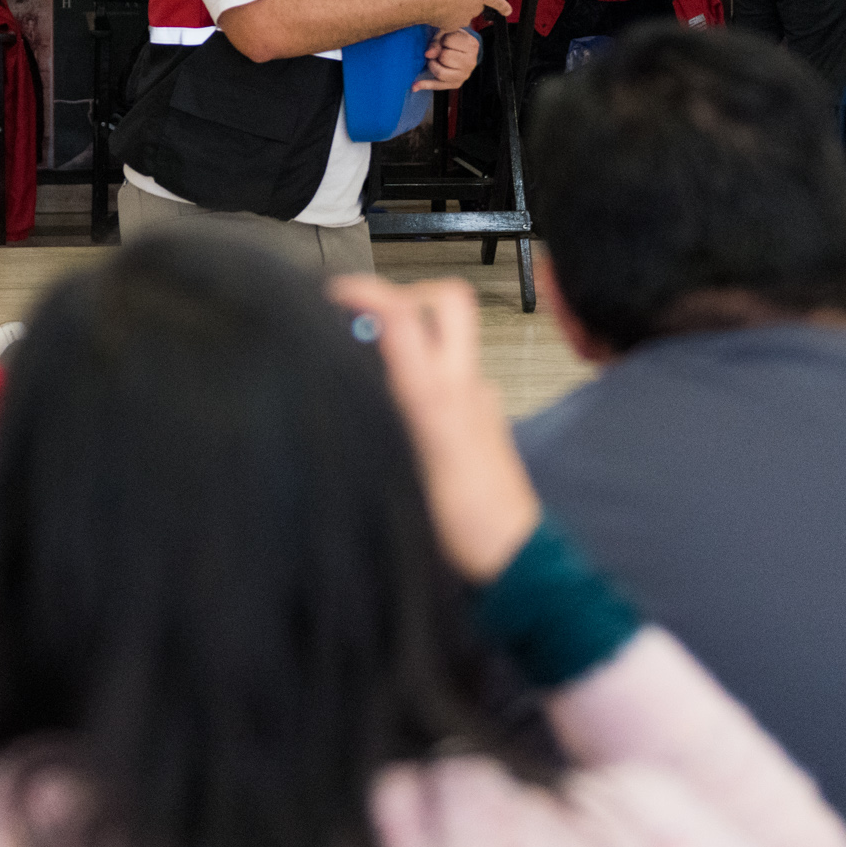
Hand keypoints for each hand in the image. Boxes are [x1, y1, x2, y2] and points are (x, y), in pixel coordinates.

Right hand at [330, 276, 539, 582]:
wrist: (512, 553)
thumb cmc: (456, 526)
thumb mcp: (400, 475)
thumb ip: (375, 420)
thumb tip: (341, 383)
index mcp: (436, 396)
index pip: (403, 316)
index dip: (365, 293)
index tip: (333, 295)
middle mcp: (464, 385)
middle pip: (448, 301)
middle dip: (405, 294)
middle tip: (366, 317)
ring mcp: (481, 396)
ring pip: (450, 336)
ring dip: (413, 333)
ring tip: (371, 361)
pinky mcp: (488, 413)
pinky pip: (453, 372)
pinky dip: (424, 370)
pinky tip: (399, 406)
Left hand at [413, 26, 480, 91]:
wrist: (461, 50)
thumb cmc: (452, 38)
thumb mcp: (445, 33)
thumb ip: (436, 41)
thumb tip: (428, 54)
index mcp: (472, 45)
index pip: (449, 40)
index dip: (442, 39)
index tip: (445, 40)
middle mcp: (471, 62)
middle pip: (445, 57)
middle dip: (437, 53)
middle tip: (439, 51)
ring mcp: (464, 75)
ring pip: (440, 73)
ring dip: (432, 65)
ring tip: (434, 60)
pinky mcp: (456, 84)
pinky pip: (437, 85)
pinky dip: (424, 85)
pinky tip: (414, 86)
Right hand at [423, 0, 512, 31]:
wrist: (429, 1)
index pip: (496, 0)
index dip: (503, 6)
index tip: (508, 10)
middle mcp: (474, 7)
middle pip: (477, 6)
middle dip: (470, 1)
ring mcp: (463, 18)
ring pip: (465, 15)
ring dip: (459, 10)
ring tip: (448, 1)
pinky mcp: (452, 25)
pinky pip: (453, 22)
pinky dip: (449, 18)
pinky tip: (441, 11)